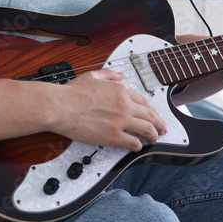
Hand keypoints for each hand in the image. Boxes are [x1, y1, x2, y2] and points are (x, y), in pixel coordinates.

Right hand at [53, 68, 167, 150]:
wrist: (60, 106)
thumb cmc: (72, 93)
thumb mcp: (92, 76)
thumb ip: (109, 75)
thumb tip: (119, 75)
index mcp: (120, 90)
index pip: (143, 101)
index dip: (151, 111)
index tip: (154, 115)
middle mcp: (124, 104)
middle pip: (149, 115)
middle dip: (159, 123)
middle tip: (162, 129)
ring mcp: (120, 121)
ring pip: (146, 129)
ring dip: (153, 135)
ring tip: (154, 139)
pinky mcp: (113, 136)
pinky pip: (132, 142)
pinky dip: (138, 145)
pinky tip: (138, 146)